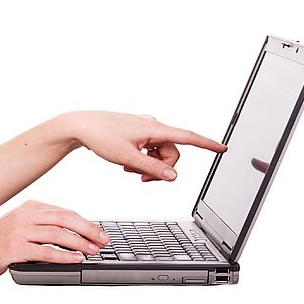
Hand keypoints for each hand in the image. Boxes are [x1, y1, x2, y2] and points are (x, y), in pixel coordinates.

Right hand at [0, 200, 107, 278]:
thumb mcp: (21, 226)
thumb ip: (42, 226)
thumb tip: (74, 236)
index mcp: (30, 207)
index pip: (65, 212)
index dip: (85, 223)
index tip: (99, 233)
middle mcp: (25, 215)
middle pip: (65, 218)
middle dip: (88, 230)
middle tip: (103, 240)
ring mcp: (18, 230)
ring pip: (57, 233)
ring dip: (79, 243)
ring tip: (93, 251)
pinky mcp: (14, 248)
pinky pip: (45, 251)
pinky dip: (63, 256)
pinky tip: (75, 259)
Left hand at [66, 111, 227, 182]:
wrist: (80, 126)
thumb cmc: (100, 136)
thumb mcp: (127, 158)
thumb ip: (152, 169)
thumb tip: (174, 176)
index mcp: (154, 128)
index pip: (188, 137)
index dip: (207, 145)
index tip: (224, 149)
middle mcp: (152, 125)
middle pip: (171, 153)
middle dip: (161, 168)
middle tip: (141, 178)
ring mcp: (144, 129)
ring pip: (159, 153)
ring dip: (149, 165)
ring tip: (128, 168)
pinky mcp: (136, 132)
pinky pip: (148, 150)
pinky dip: (141, 159)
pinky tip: (126, 162)